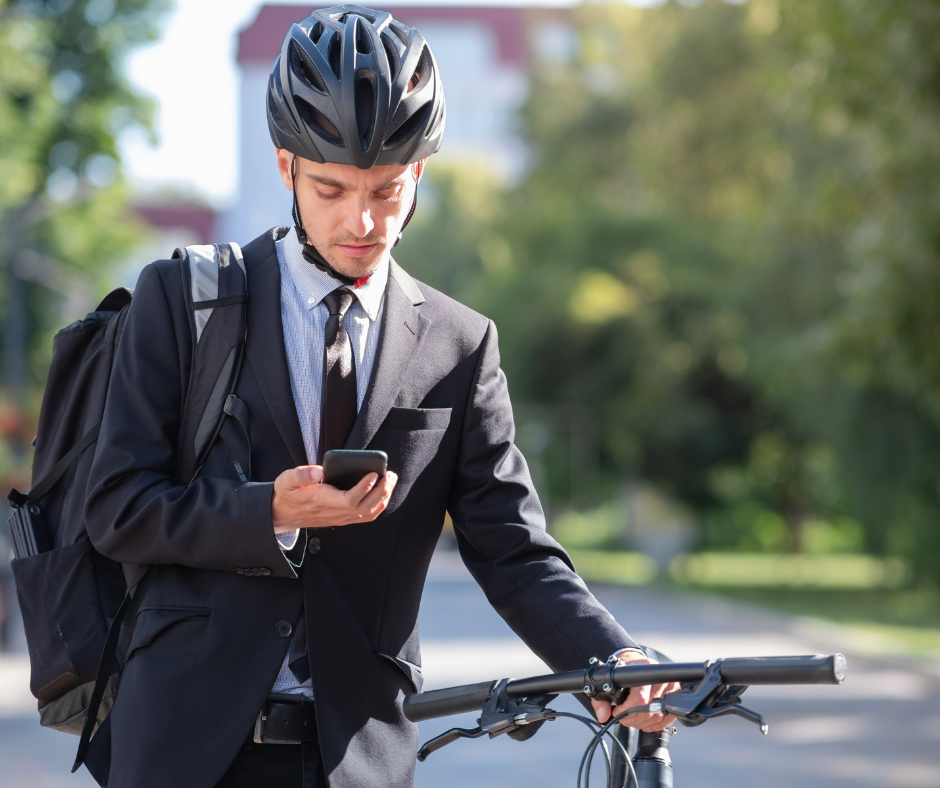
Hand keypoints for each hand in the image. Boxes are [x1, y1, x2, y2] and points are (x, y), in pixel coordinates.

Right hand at [271, 465, 397, 533]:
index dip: (364, 489)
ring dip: (383, 498)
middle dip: (381, 492)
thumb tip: (318, 470)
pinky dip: (378, 505)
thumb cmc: (287, 494)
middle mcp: (334, 512)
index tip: (374, 474)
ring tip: (390, 480)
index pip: (348, 500)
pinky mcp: (343, 518)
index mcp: (322, 500)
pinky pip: (365, 515)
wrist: (283, 514)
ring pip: (368, 513)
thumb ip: (301, 474)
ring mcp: (340, 517)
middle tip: (390, 475)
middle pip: (364, 508)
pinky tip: (383, 491)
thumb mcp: (287, 480)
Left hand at [590, 651, 680, 731]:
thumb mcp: (609, 681)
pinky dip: (654, 724)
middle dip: (631, 719)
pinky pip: (666, 719)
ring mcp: (671, 688)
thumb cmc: (624, 672)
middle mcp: (661, 678)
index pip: (640, 698)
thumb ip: (602, 699)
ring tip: (631, 718)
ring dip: (641, 723)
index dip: (626, 710)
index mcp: (645, 669)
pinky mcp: (675, 697)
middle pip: (647, 710)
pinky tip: (644, 721)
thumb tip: (603, 715)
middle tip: (622, 717)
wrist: (636, 664)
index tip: (616, 711)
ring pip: (656, 716)